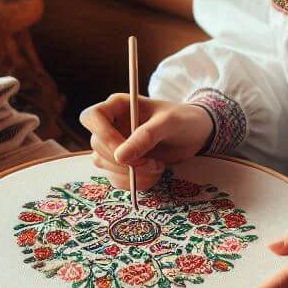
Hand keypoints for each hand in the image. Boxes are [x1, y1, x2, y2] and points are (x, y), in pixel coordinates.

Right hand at [79, 94, 214, 190]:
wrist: (195, 134)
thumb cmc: (182, 120)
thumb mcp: (168, 123)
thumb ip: (146, 137)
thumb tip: (120, 157)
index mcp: (118, 105)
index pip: (92, 117)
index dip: (103, 135)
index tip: (123, 151)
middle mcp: (111, 124)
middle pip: (97, 146)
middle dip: (123, 161)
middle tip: (151, 163)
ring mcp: (114, 145)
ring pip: (104, 165)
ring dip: (130, 174)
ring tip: (157, 167)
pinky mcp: (121, 163)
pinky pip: (115, 178)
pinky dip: (134, 182)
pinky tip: (153, 174)